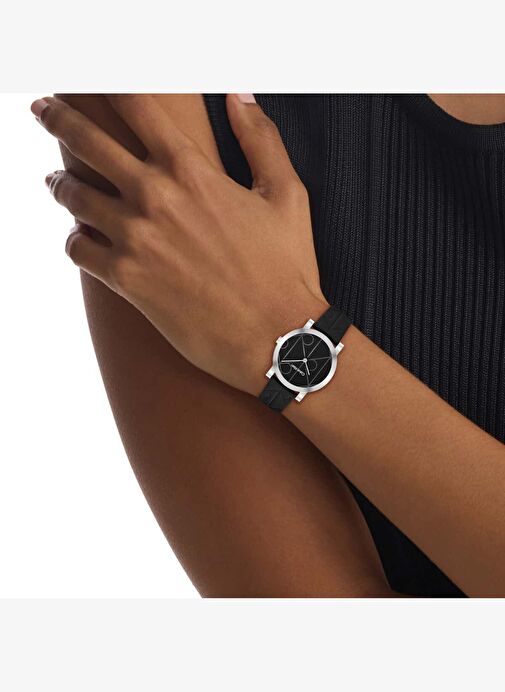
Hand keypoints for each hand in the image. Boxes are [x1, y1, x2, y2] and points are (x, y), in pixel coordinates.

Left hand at [32, 94, 328, 395]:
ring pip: (72, 195)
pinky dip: (73, 238)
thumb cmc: (285, 267)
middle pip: (85, 140)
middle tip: (42, 109)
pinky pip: (76, 248)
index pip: (135, 107)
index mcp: (191, 170)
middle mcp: (155, 197)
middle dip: (58, 117)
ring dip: (60, 183)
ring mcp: (135, 239)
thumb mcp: (286, 194)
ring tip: (57, 181)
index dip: (108, 84)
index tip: (92, 80)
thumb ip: (260, 139)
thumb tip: (240, 96)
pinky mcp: (126, 280)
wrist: (277, 337)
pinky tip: (81, 237)